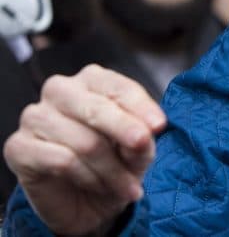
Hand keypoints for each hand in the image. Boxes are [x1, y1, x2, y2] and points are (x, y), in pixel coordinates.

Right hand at [3, 64, 165, 235]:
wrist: (86, 200)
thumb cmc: (114, 161)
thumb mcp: (138, 149)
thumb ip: (141, 136)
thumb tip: (145, 132)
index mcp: (91, 80)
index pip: (118, 87)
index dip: (141, 107)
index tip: (159, 126)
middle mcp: (59, 91)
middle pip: (97, 109)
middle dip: (126, 134)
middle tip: (142, 153)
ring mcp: (34, 117)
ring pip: (83, 141)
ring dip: (110, 170)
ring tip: (124, 185)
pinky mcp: (18, 146)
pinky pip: (61, 161)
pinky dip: (88, 177)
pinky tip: (98, 185)